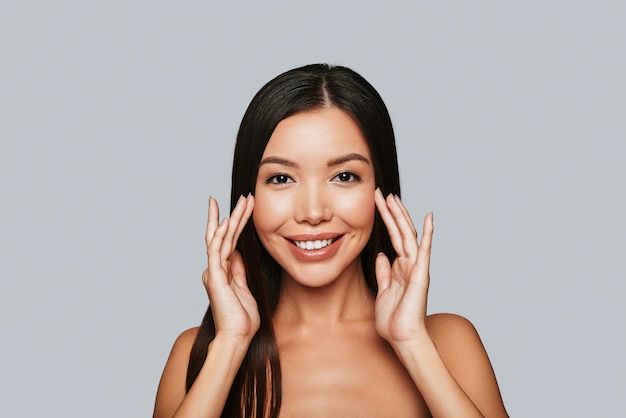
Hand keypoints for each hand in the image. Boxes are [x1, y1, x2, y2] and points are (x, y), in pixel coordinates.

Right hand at [202, 195, 259, 341]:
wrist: (238, 337)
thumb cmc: (243, 318)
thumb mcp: (245, 287)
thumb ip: (239, 270)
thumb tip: (238, 253)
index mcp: (222, 270)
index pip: (229, 240)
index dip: (237, 223)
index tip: (244, 206)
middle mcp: (216, 268)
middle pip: (223, 235)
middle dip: (234, 214)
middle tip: (244, 196)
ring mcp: (214, 271)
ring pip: (221, 238)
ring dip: (233, 218)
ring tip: (243, 201)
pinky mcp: (215, 277)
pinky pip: (217, 251)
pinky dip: (221, 236)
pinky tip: (227, 222)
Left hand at [373, 188, 433, 346]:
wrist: (402, 338)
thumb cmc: (393, 320)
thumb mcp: (382, 291)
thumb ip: (384, 273)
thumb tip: (381, 256)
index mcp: (400, 268)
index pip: (392, 237)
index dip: (386, 219)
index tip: (377, 203)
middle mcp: (409, 264)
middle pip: (399, 232)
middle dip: (390, 212)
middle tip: (382, 193)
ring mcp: (416, 268)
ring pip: (407, 236)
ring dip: (400, 216)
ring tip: (392, 198)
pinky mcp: (420, 275)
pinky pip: (423, 251)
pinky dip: (426, 234)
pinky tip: (429, 218)